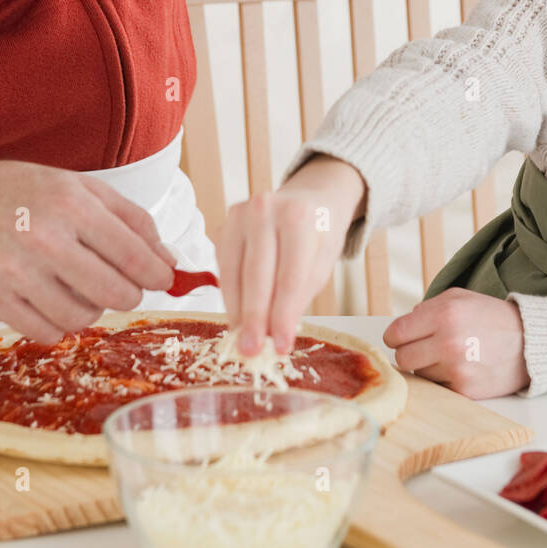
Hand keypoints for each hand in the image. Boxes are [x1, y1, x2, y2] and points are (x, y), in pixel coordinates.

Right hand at [0, 151, 176, 342]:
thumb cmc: (29, 193)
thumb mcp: (86, 189)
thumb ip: (134, 222)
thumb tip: (168, 263)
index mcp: (72, 207)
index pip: (134, 257)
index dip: (158, 275)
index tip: (162, 279)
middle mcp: (44, 240)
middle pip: (114, 294)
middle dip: (130, 294)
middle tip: (125, 286)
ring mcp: (16, 273)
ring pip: (82, 318)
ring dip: (93, 309)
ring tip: (83, 287)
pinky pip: (46, 332)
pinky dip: (60, 323)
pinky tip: (56, 300)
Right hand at [215, 154, 365, 355]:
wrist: (309, 197)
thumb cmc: (318, 234)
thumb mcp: (321, 264)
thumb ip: (297, 296)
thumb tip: (274, 336)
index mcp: (298, 217)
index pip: (289, 276)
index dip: (283, 315)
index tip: (281, 346)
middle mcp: (265, 209)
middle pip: (256, 274)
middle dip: (254, 318)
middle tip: (251, 350)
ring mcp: (240, 213)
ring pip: (234, 272)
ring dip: (237, 311)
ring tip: (243, 340)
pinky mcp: (225, 224)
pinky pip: (224, 266)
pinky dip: (230, 294)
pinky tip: (237, 316)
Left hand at [383, 289, 528, 396]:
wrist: (529, 342)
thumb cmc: (491, 317)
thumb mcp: (458, 298)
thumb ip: (425, 309)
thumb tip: (400, 328)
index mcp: (443, 314)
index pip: (395, 334)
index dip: (396, 336)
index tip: (402, 338)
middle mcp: (448, 342)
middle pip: (402, 358)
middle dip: (410, 353)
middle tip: (426, 348)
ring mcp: (457, 369)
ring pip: (420, 374)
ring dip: (429, 367)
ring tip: (451, 356)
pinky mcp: (465, 391)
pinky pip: (437, 388)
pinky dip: (444, 380)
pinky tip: (461, 368)